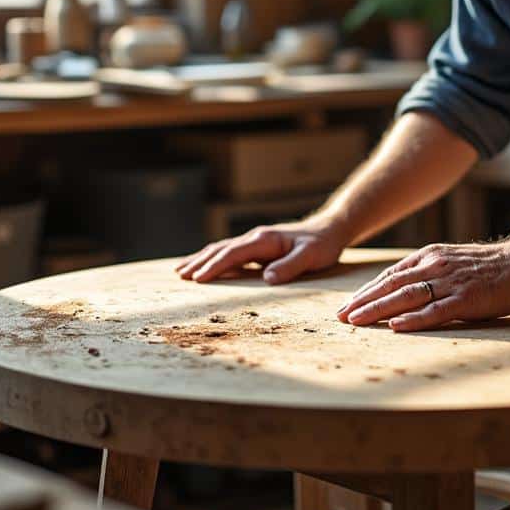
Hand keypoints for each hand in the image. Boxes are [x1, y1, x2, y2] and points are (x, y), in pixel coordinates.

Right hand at [176, 218, 348, 283]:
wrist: (329, 230)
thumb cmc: (321, 245)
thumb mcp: (311, 257)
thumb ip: (290, 267)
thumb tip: (267, 279)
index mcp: (265, 240)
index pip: (233, 253)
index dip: (215, 266)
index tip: (198, 278)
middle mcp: (256, 238)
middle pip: (221, 249)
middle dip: (200, 262)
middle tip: (180, 275)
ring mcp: (255, 241)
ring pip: (222, 249)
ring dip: (201, 259)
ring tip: (181, 271)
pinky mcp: (258, 247)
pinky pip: (230, 253)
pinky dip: (213, 259)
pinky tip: (204, 265)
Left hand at [336, 241, 509, 331]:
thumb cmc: (490, 267)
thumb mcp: (453, 261)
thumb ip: (429, 272)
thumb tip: (405, 287)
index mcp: (430, 257)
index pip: (390, 276)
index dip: (367, 291)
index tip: (348, 305)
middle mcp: (435, 267)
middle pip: (391, 286)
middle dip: (363, 302)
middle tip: (341, 316)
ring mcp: (450, 283)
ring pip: (406, 297)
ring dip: (378, 310)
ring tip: (356, 321)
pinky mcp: (466, 300)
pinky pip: (435, 311)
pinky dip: (413, 320)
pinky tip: (395, 327)